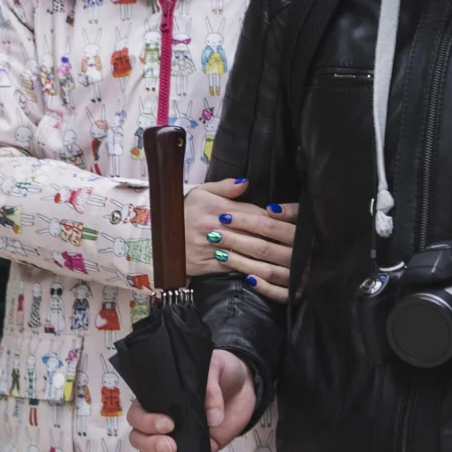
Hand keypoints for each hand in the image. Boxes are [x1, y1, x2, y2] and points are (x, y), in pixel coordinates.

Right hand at [128, 349, 255, 451]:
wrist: (244, 386)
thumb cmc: (222, 371)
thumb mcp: (215, 367)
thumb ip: (211, 387)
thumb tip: (212, 418)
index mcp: (161, 397)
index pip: (139, 410)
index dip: (147, 420)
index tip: (169, 424)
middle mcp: (162, 418)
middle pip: (138, 434)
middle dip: (149, 443)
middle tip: (171, 446)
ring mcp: (175, 437)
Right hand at [185, 179, 295, 303]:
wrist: (158, 240)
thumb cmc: (184, 213)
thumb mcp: (201, 193)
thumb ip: (225, 186)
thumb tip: (247, 182)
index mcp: (216, 208)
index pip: (254, 213)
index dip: (272, 217)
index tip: (288, 221)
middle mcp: (214, 228)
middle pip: (254, 233)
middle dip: (275, 237)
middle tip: (293, 240)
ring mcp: (211, 248)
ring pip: (246, 252)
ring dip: (266, 255)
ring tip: (286, 257)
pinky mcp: (207, 266)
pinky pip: (233, 267)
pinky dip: (249, 269)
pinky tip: (265, 270)